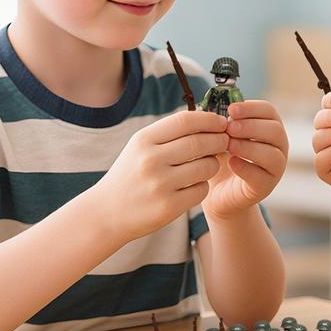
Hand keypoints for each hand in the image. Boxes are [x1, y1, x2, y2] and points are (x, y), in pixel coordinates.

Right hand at [90, 109, 226, 241]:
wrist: (107, 212)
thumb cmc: (130, 175)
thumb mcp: (140, 147)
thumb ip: (170, 133)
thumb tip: (208, 118)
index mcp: (144, 140)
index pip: (186, 120)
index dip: (209, 119)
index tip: (221, 122)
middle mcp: (151, 160)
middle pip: (200, 142)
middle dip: (219, 140)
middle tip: (224, 141)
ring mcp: (160, 184)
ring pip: (206, 166)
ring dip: (213, 164)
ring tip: (207, 164)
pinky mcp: (169, 207)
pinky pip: (202, 190)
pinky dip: (203, 185)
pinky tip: (195, 184)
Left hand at [204, 100, 288, 219]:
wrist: (216, 190)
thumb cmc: (221, 157)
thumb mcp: (220, 135)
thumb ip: (221, 121)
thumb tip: (212, 105)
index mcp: (268, 127)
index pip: (269, 111)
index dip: (251, 108)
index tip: (231, 110)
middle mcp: (277, 146)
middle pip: (275, 130)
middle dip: (251, 126)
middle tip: (230, 128)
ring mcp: (275, 168)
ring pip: (272, 154)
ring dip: (249, 146)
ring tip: (228, 145)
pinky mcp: (265, 187)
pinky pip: (261, 176)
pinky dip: (246, 167)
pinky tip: (231, 162)